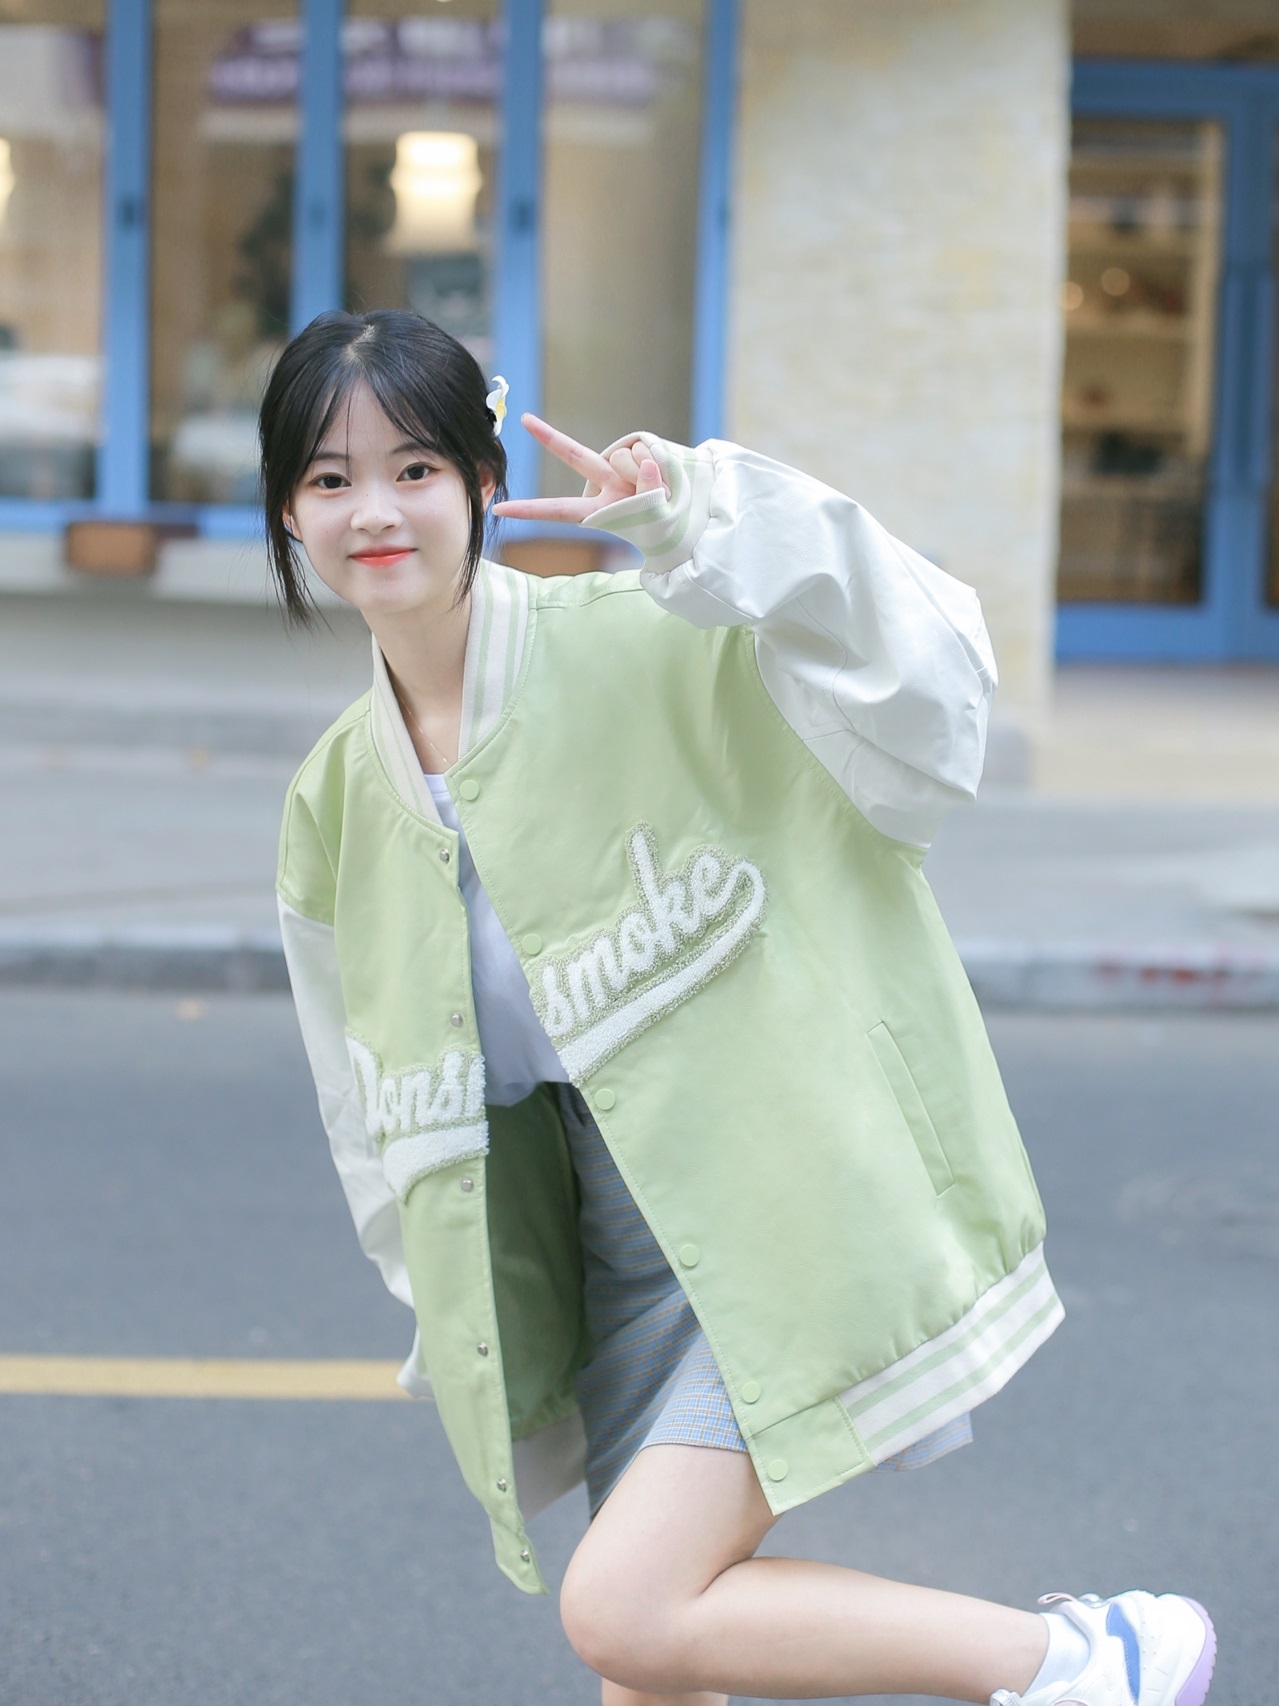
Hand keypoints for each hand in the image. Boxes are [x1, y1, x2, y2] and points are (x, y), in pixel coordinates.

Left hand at [491, 414, 667, 523]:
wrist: (690, 515)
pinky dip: (658, 461)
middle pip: (575, 455)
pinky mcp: (642, 448)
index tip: (499, 510)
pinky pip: (644, 448)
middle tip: (524, 418)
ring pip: (622, 457)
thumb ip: (648, 491)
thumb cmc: (667, 526)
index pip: (559, 509)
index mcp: (600, 509)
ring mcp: (623, 466)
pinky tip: (667, 474)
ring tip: (663, 489)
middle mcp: (606, 484)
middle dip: (550, 437)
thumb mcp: (656, 518)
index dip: (530, 511)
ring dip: (645, 473)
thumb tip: (645, 459)